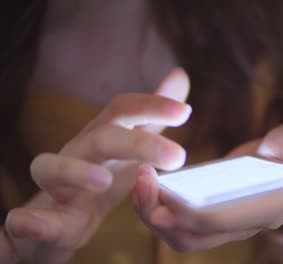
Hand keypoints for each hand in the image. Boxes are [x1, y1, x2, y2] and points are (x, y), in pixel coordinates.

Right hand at [5, 68, 191, 262]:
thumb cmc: (100, 175)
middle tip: (177, 157)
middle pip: (102, 137)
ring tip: (103, 181)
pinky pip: (29, 219)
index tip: (186, 112)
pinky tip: (33, 225)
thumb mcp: (132, 144)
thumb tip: (180, 74)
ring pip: (52, 168)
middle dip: (138, 143)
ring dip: (76, 172)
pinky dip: (28, 222)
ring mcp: (59, 185)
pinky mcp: (46, 220)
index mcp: (104, 137)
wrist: (60, 219)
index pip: (124, 110)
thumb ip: (154, 115)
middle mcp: (79, 153)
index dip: (152, 106)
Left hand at [132, 122, 282, 252]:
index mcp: (259, 213)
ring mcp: (217, 222)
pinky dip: (154, 202)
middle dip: (156, 215)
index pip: (219, 226)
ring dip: (150, 210)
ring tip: (140, 176)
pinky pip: (172, 217)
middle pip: (187, 237)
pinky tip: (147, 176)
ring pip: (174, 232)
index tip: (166, 198)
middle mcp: (236, 226)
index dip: (189, 217)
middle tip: (142, 179)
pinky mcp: (203, 210)